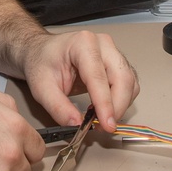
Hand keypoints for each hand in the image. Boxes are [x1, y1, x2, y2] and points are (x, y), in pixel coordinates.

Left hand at [20, 30, 139, 132]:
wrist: (44, 53)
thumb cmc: (43, 63)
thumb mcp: (42, 87)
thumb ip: (58, 107)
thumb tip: (76, 124)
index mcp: (82, 43)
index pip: (99, 77)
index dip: (105, 103)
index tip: (106, 124)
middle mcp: (103, 44)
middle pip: (123, 78)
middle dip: (117, 106)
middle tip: (103, 126)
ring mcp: (113, 52)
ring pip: (130, 83)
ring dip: (120, 105)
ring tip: (99, 117)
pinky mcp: (119, 64)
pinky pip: (129, 85)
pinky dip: (121, 101)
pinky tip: (104, 108)